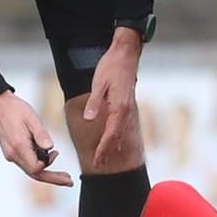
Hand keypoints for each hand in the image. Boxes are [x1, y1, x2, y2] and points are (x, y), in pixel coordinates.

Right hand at [0, 91, 72, 185]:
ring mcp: (11, 155)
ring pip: (30, 170)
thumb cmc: (15, 109)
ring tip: (60, 164)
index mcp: (18, 147)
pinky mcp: (12, 152)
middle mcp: (13, 155)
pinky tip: (47, 156)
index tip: (57, 153)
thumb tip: (50, 148)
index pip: (36, 168)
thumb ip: (41, 135)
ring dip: (46, 170)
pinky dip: (39, 162)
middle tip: (69, 181)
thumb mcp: (32, 118)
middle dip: (53, 178)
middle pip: (34, 174)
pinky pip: (27, 163)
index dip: (49, 165)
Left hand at [83, 31, 142, 166]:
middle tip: (99, 164)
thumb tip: (89, 119)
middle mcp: (125, 108)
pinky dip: (117, 133)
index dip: (104, 147)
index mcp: (119, 106)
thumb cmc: (111, 65)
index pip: (111, 132)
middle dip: (108, 150)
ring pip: (121, 130)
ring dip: (113, 143)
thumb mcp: (98, 82)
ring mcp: (127, 105)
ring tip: (106, 156)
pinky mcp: (126, 101)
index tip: (97, 159)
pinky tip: (113, 137)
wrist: (126, 52)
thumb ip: (94, 102)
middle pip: (117, 135)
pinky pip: (122, 122)